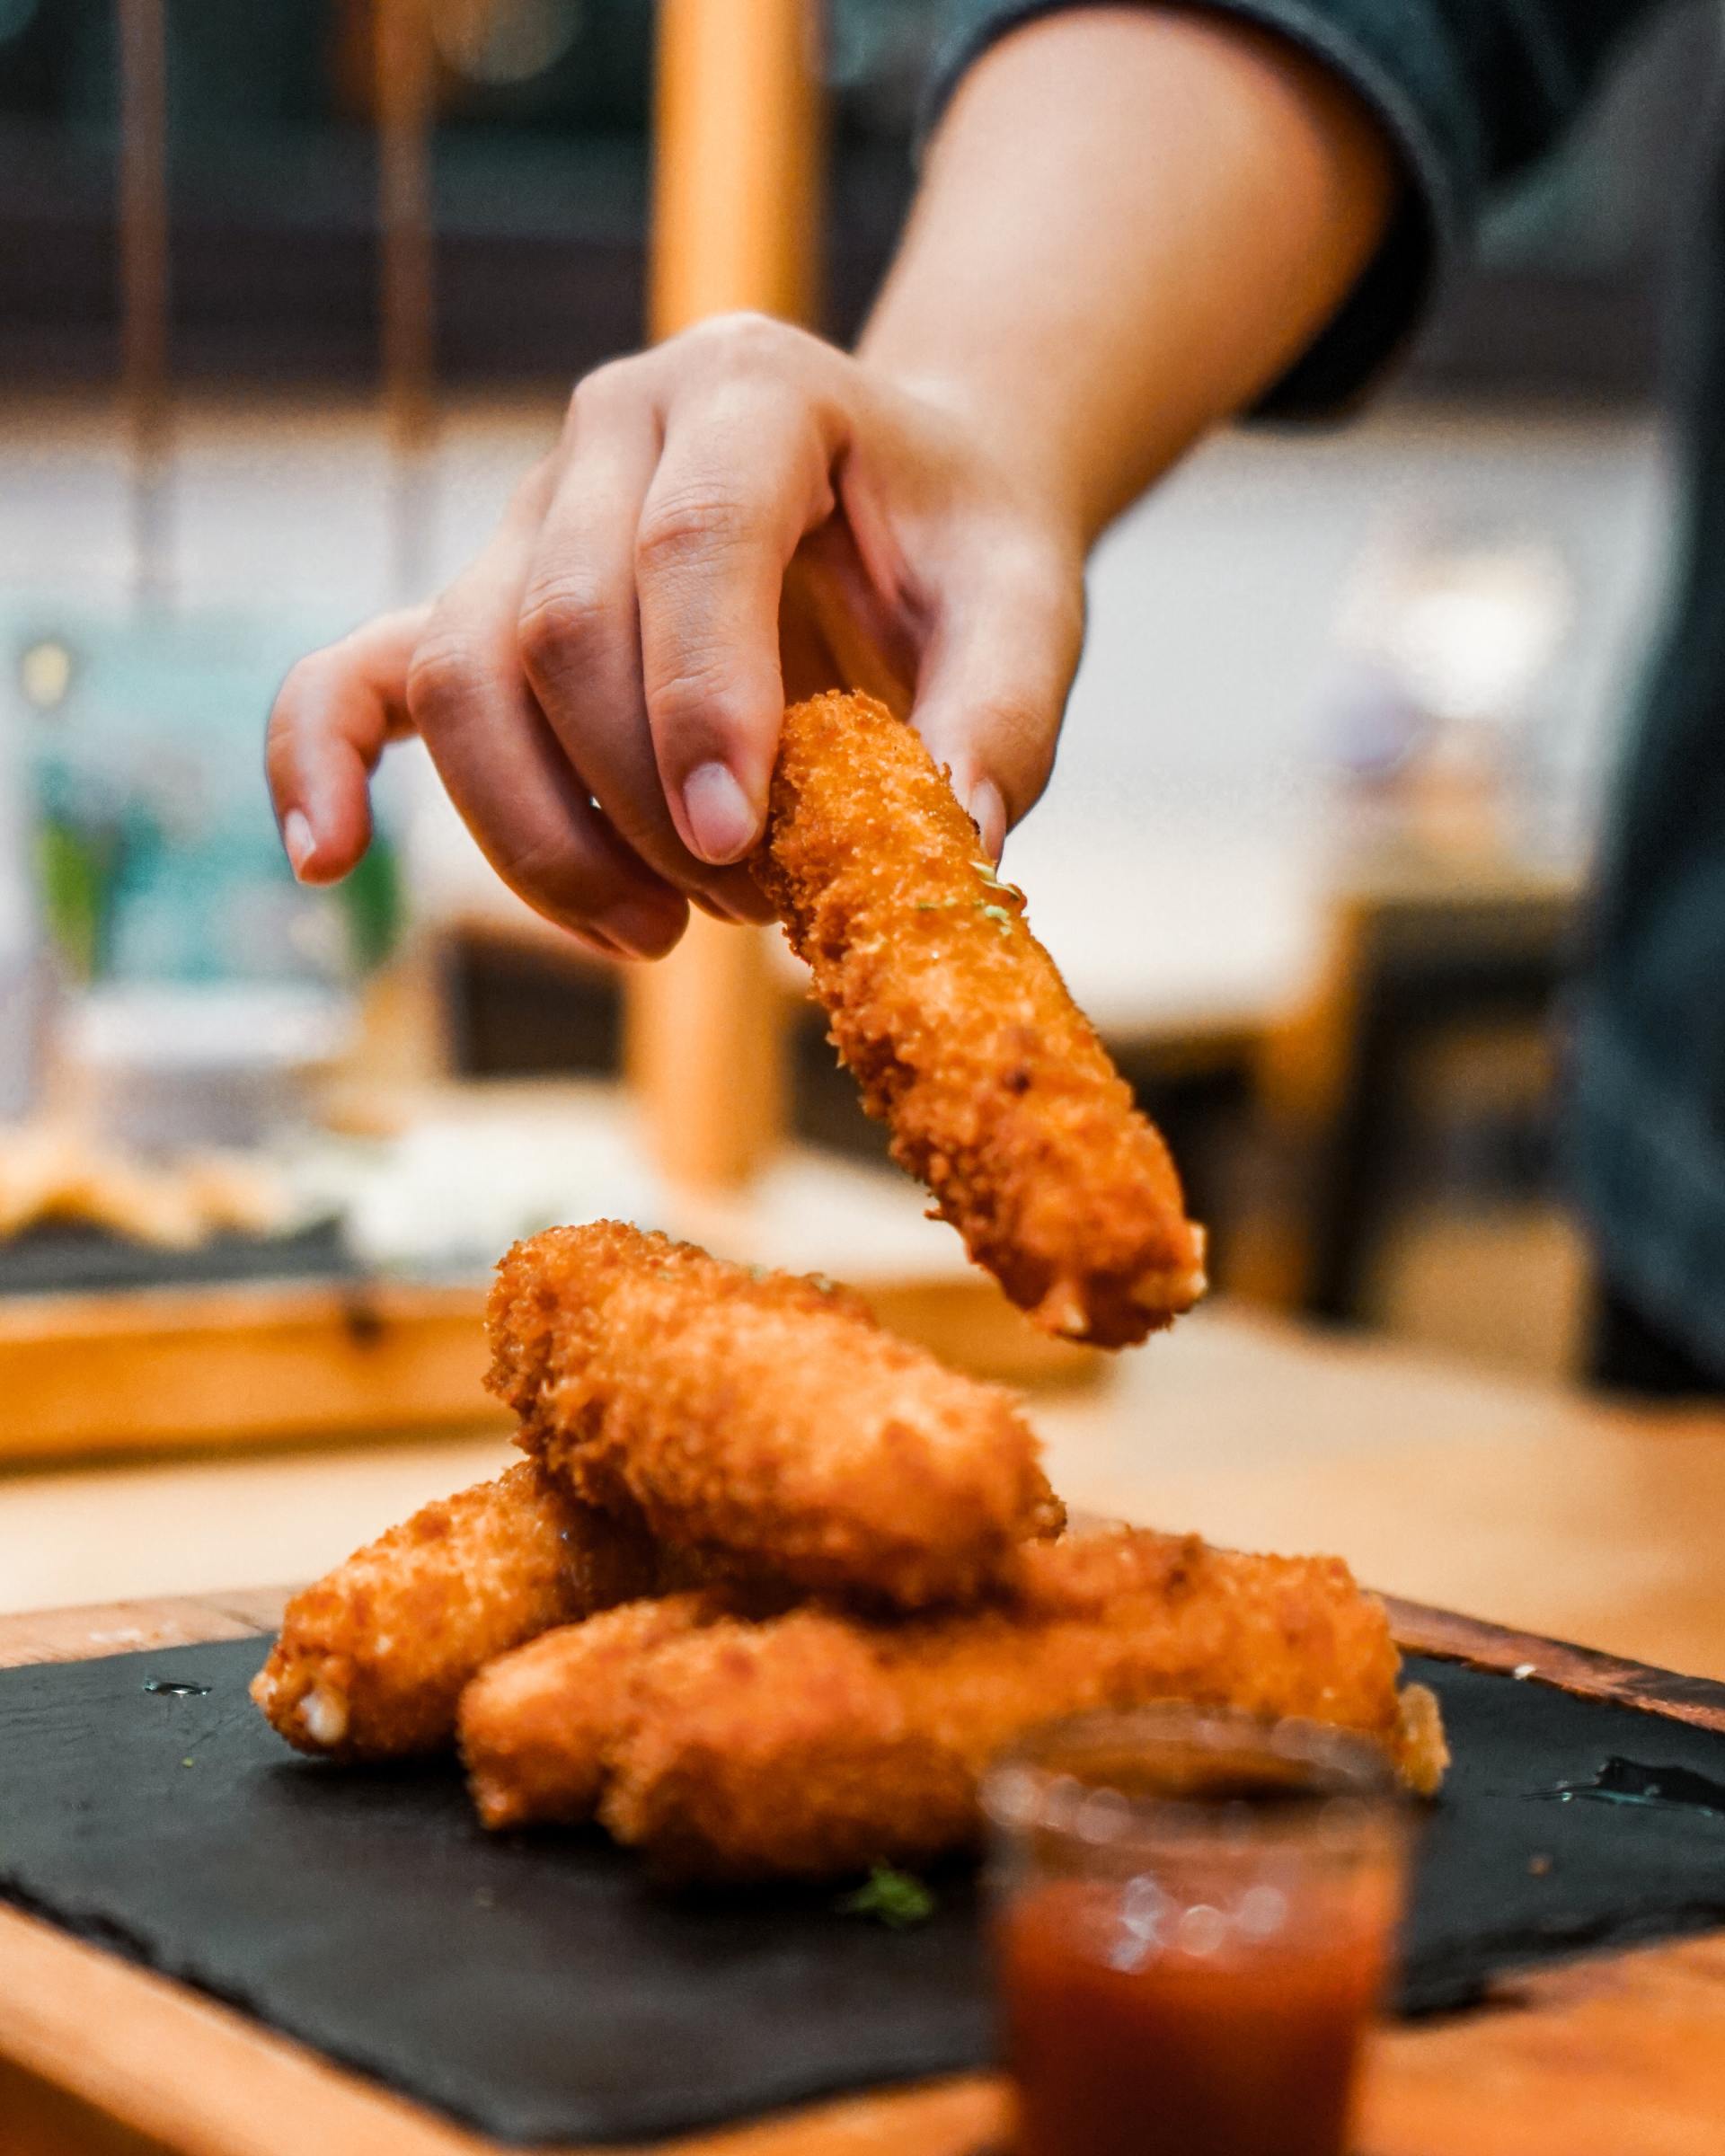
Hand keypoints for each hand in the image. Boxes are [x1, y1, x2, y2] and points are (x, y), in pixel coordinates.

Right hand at [264, 312, 1085, 958]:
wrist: (906, 497)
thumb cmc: (958, 553)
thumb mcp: (1026, 612)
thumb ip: (999, 719)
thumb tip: (954, 852)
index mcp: (753, 389)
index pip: (693, 540)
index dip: (699, 701)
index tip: (733, 844)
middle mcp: (615, 424)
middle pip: (558, 623)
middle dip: (637, 800)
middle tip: (749, 903)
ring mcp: (528, 510)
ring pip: (457, 674)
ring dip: (539, 836)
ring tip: (654, 936)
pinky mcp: (479, 597)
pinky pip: (359, 670)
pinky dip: (321, 759)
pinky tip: (324, 861)